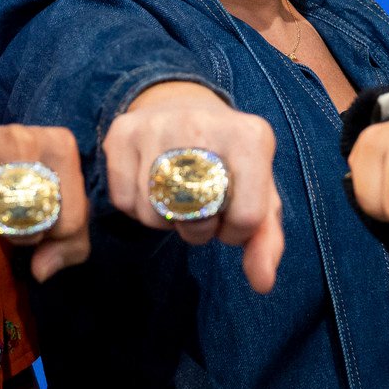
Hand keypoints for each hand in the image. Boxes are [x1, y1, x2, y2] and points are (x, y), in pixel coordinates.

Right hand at [0, 111, 92, 279]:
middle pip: (25, 226)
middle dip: (19, 236)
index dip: (55, 236)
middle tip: (14, 217)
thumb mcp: (55, 200)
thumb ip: (70, 242)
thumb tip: (42, 271)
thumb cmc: (16, 175)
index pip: (70, 219)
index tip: (43, 221)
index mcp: (59, 145)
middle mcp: (21, 138)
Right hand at [99, 89, 285, 292]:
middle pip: (197, 218)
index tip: (230, 212)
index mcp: (249, 136)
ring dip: (166, 220)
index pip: (247, 218)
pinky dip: (137, 207)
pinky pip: (123, 202)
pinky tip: (151, 186)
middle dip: (200, 229)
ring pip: (154, 214)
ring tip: (176, 196)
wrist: (182, 106)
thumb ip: (266, 239)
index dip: (236, 231)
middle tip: (200, 208)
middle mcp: (201, 123)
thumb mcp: (259, 192)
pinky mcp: (122, 132)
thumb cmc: (228, 161)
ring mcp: (156, 125)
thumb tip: (262, 282)